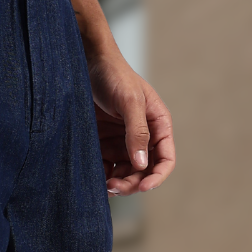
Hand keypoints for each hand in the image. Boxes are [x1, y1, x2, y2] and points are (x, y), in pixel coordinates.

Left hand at [87, 52, 175, 195]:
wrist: (86, 64)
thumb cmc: (113, 76)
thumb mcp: (129, 101)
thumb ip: (137, 131)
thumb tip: (141, 164)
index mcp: (158, 125)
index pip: (165, 159)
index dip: (157, 176)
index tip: (143, 187)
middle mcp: (143, 137)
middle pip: (144, 172)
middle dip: (133, 183)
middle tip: (115, 186)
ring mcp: (122, 142)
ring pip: (125, 173)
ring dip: (117, 183)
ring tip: (104, 184)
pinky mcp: (103, 144)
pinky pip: (106, 167)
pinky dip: (102, 175)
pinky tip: (94, 177)